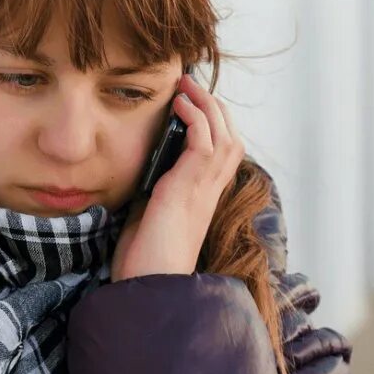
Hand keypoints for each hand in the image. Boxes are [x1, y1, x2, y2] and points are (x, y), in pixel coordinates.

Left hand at [113, 75, 245, 280]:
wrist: (149, 288)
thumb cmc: (145, 262)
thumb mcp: (150, 218)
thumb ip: (154, 193)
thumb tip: (141, 170)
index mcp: (203, 199)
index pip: (224, 154)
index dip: (215, 125)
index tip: (192, 103)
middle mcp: (210, 192)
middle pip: (232, 138)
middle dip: (215, 108)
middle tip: (191, 86)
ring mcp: (203, 189)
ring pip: (224, 134)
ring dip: (207, 105)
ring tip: (186, 86)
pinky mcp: (189, 187)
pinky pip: (205, 141)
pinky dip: (196, 117)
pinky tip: (179, 105)